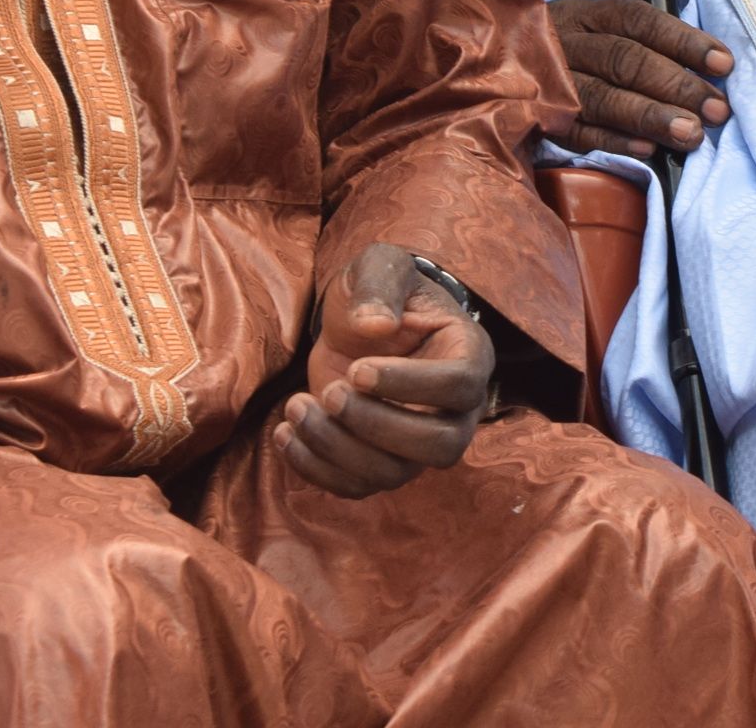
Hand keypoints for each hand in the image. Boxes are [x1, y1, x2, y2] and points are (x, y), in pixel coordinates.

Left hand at [277, 243, 496, 497]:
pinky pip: (358, 486)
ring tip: (295, 406)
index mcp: (469, 355)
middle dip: (377, 426)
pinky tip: (285, 434)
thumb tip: (376, 326)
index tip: (357, 369)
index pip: (458, 385)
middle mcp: (457, 411)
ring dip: (338, 448)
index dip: (409, 385)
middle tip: (329, 392)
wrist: (357, 326)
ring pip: (394, 473)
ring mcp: (420, 444)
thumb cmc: (378, 293)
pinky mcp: (382, 462)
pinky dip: (317, 469)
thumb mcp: (378, 269)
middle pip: (438, 445)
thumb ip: (379, 287)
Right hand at [549, 0, 731, 157]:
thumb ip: (643, 45)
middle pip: (624, 60)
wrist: (488, 65)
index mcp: (585, 14)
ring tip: (691, 134)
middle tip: (717, 109)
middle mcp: (564, 42)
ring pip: (602, 97)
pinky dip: (614, 141)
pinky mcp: (536, 118)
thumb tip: (707, 73)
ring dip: (650, 117)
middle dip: (677, 85)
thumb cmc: (565, 50)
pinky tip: (647, 150)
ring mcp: (547, 81)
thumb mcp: (594, 30)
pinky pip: (577, 131)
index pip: (640, 21)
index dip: (684, 41)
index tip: (723, 63)